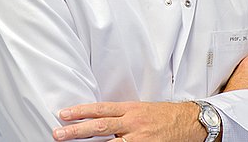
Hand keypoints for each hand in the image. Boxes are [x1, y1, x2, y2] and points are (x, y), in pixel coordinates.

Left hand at [52, 101, 206, 141]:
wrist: (190, 121)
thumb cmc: (163, 115)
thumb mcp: (141, 109)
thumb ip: (121, 115)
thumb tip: (98, 120)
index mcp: (130, 109)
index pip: (100, 109)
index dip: (81, 111)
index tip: (64, 114)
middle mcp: (132, 123)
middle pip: (100, 127)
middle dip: (76, 131)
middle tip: (58, 134)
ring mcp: (139, 138)